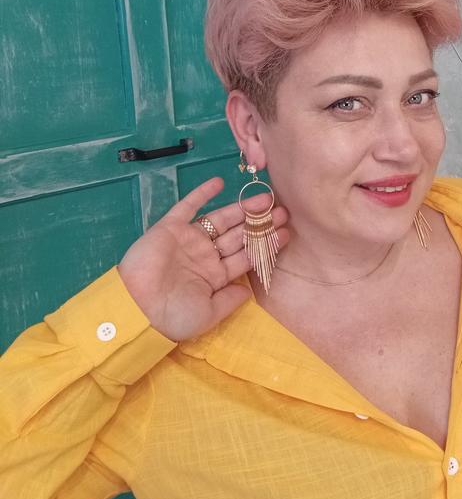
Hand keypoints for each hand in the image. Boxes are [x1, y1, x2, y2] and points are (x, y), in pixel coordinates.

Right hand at [118, 177, 289, 340]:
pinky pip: (188, 206)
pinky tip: (219, 182)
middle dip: (260, 224)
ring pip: (220, 219)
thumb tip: (249, 292)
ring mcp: (189, 240)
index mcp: (215, 276)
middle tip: (283, 212)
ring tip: (264, 198)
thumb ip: (230, 301)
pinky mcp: (171, 227)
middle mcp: (205, 255)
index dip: (266, 245)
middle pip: (238, 235)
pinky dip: (202, 194)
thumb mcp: (208, 314)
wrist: (137, 307)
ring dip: (241, 208)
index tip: (287, 233)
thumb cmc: (173, 315)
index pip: (246, 256)